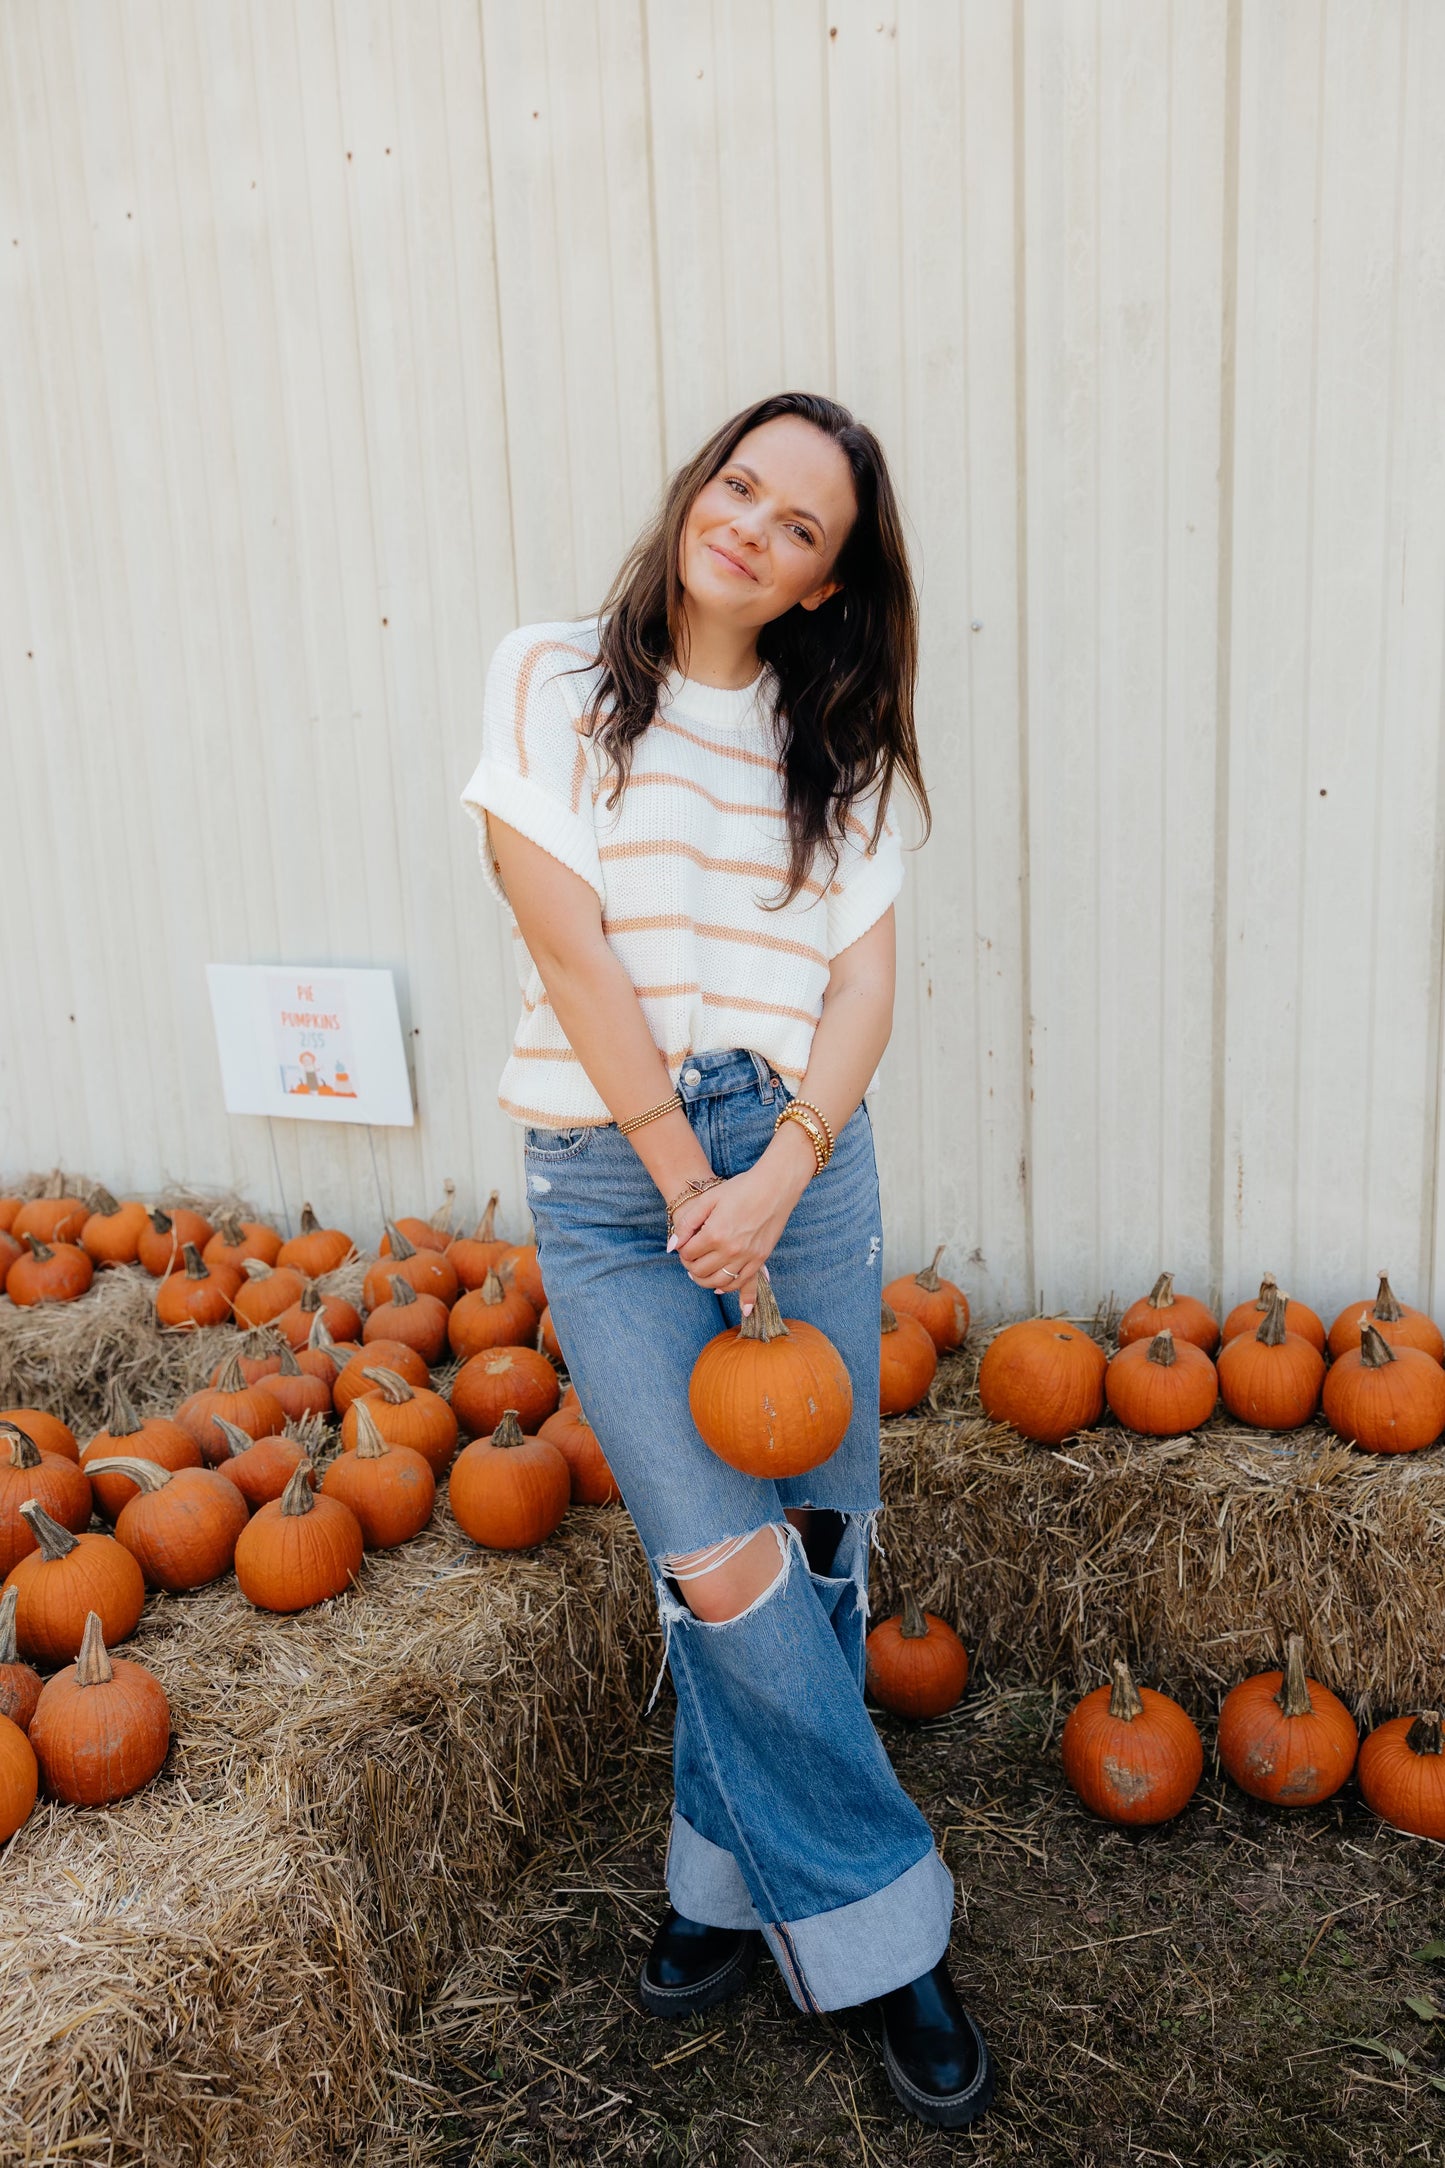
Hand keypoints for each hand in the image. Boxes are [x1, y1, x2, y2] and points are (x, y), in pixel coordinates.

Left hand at [666, 1158, 804, 1312]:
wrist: (775, 1186)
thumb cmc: (740, 1189)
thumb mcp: (708, 1200)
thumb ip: (687, 1224)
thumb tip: (672, 1247)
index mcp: (714, 1233)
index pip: (687, 1254)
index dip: (682, 1251)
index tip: (684, 1246)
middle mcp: (730, 1249)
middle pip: (700, 1271)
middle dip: (690, 1266)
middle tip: (690, 1258)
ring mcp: (747, 1256)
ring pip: (718, 1282)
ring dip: (705, 1280)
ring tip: (700, 1272)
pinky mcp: (760, 1259)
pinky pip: (740, 1282)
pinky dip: (727, 1286)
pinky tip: (719, 1283)